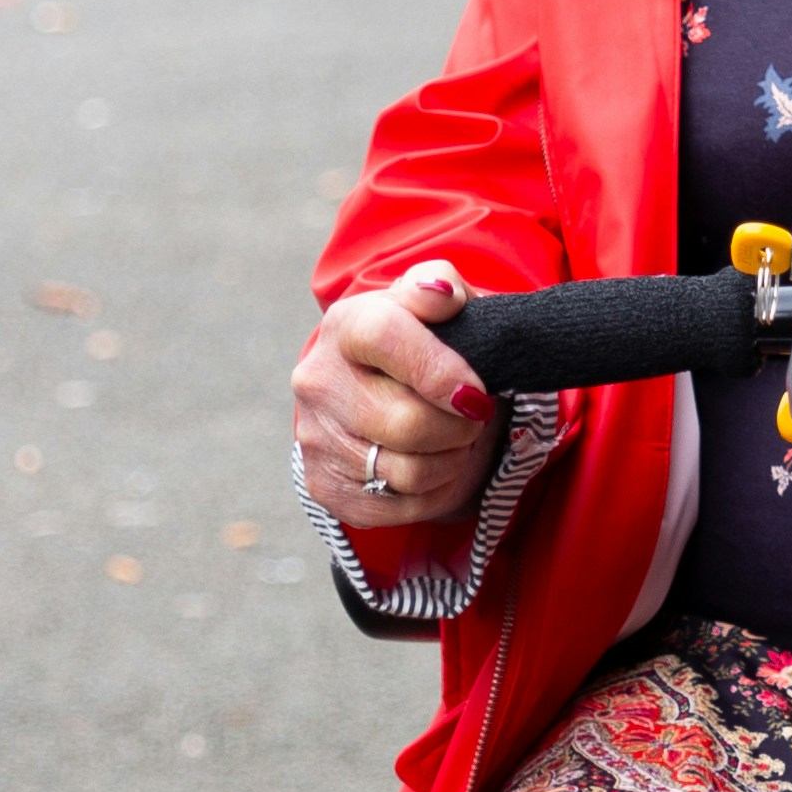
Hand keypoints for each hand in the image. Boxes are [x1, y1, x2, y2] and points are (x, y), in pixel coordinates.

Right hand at [293, 260, 502, 529]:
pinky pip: (399, 506)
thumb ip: (442, 285)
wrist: (385, 391)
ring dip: (451, 460)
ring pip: (409, 472)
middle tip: (474, 415)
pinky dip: (433, 492)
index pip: (385, 339)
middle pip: (405, 423)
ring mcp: (315, 438)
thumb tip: (442, 294)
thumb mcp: (441, 305)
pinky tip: (434, 465)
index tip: (475, 391)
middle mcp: (318, 381)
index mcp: (347, 325)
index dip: (438, 370)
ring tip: (455, 438)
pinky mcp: (324, 486)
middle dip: (459, 426)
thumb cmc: (427, 345)